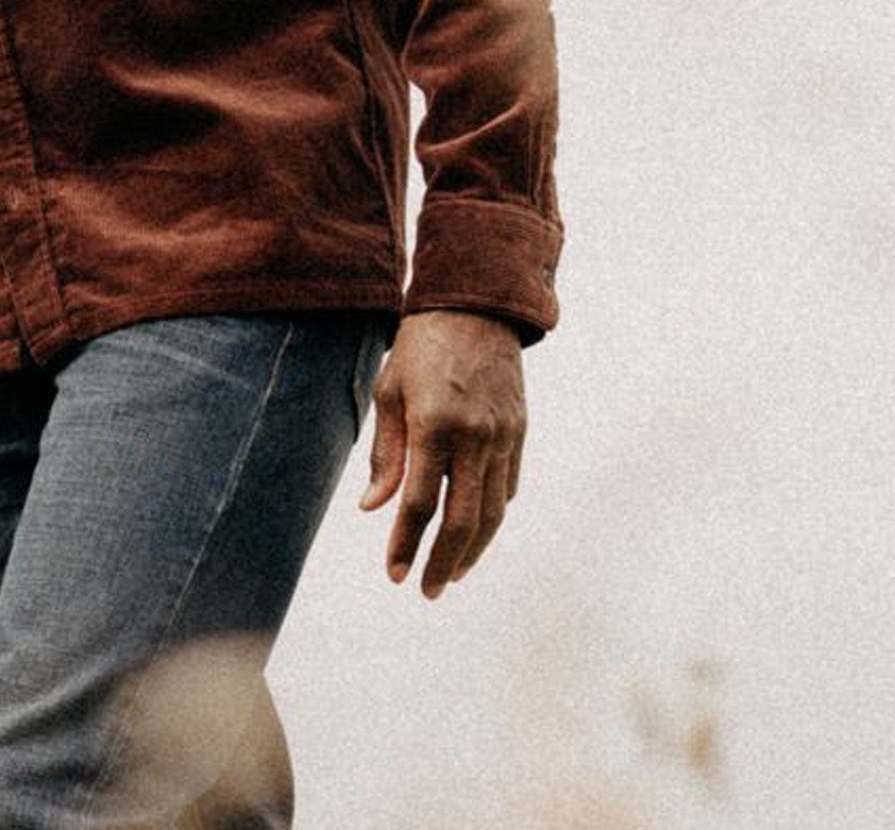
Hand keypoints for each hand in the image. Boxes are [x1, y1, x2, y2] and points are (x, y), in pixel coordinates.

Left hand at [358, 310, 525, 597]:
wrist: (475, 305)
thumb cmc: (420, 346)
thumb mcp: (390, 392)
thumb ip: (386, 454)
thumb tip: (374, 509)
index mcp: (434, 425)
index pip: (419, 503)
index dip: (405, 543)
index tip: (393, 574)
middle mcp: (475, 436)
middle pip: (462, 520)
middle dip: (442, 562)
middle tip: (425, 590)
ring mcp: (503, 436)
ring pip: (492, 512)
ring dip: (472, 550)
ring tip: (450, 574)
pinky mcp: (519, 432)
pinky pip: (508, 487)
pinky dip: (492, 516)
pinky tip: (476, 533)